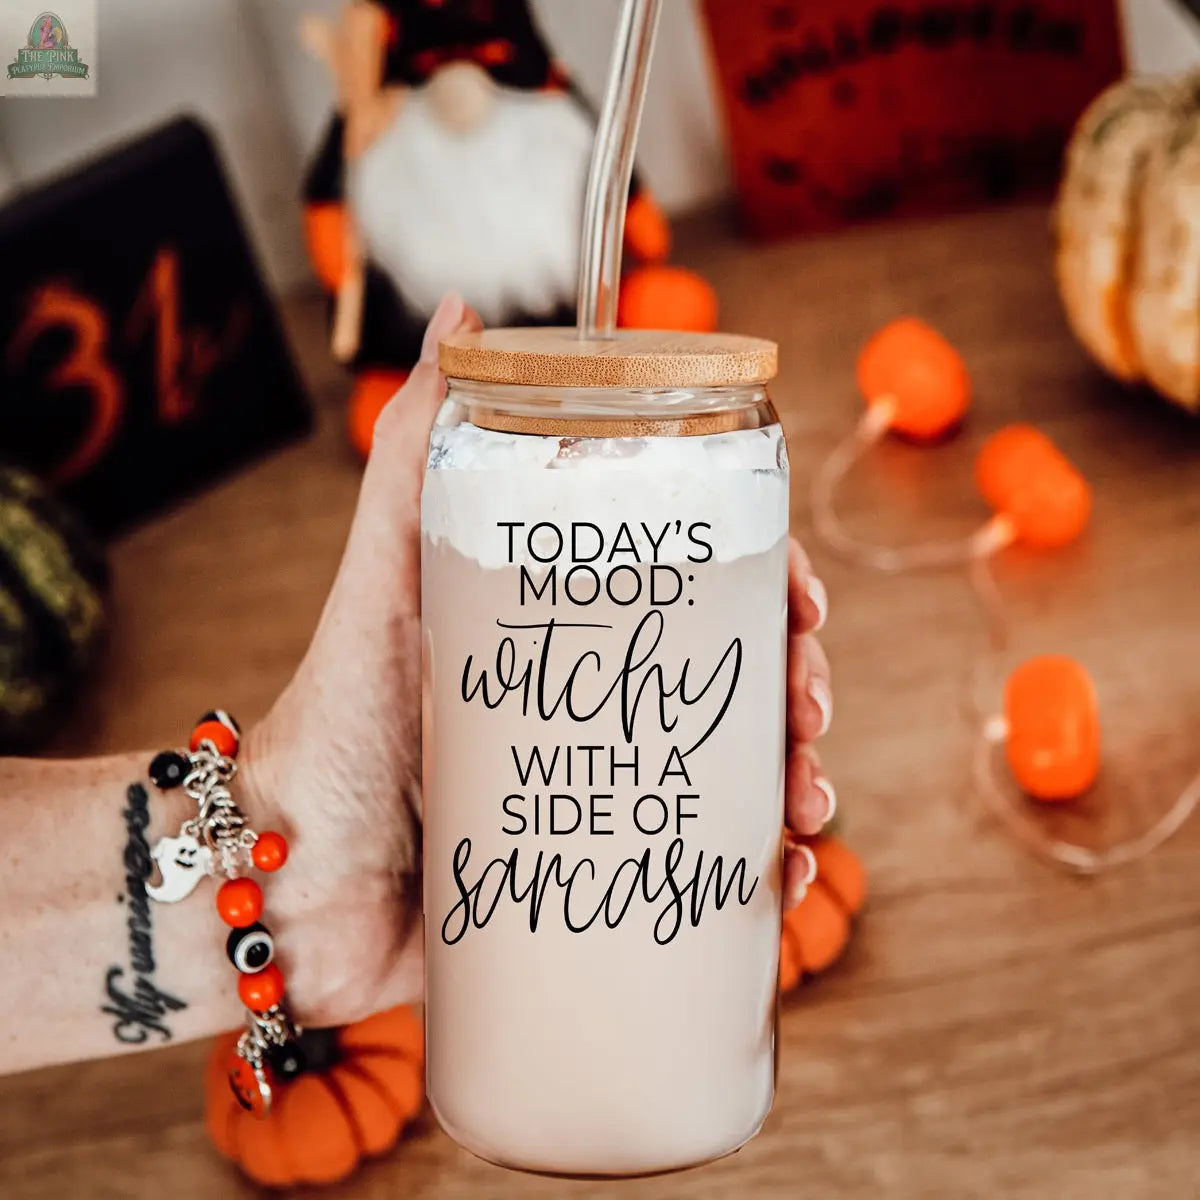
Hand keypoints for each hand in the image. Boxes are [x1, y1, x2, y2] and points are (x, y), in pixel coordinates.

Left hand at [245, 294, 835, 1027]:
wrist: (286, 879)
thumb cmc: (333, 722)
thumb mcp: (383, 579)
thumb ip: (415, 453)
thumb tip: (458, 313)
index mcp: (570, 634)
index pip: (697, 593)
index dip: (767, 591)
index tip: (801, 608)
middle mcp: (598, 708)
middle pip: (732, 684)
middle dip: (795, 690)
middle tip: (808, 714)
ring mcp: (605, 794)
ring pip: (733, 780)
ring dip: (797, 786)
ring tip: (805, 808)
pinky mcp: (600, 880)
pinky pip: (701, 877)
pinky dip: (758, 878)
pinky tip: (783, 883)